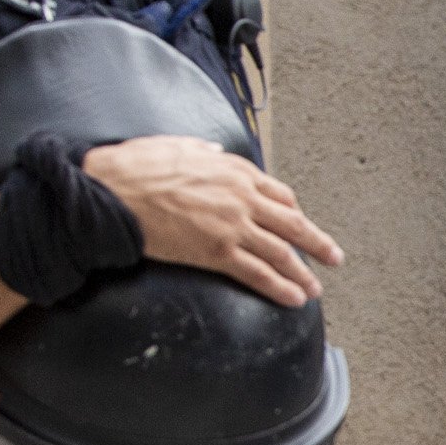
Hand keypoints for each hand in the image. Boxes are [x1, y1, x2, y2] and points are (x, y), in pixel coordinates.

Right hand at [83, 136, 344, 307]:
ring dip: (303, 273)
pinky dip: (280, 287)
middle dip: (317, 243)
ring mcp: (232, 226)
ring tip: (315, 288)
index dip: (293, 213)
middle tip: (334, 257)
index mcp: (235, 170)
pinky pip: (258, 273)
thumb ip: (201, 150)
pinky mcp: (217, 252)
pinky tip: (294, 299)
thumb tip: (213, 152)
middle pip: (292, 223)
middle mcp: (242, 197)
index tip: (301, 225)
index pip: (279, 194)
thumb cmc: (135, 167)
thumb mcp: (176, 145)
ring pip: (281, 252)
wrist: (111, 191)